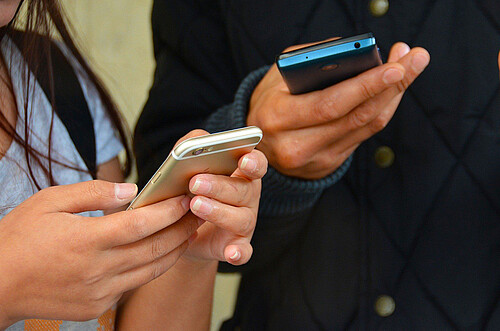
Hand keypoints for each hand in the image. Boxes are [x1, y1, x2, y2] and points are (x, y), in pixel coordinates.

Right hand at [0, 180, 199, 326]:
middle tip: (197, 214)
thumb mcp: (49, 202)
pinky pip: (134, 284)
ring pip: (151, 270)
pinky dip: (151, 267)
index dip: (168, 211)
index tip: (184, 199)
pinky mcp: (98, 306)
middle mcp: (98, 269)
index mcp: (87, 240)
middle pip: (155, 248)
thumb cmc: (19, 238)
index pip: (142, 224)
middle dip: (182, 230)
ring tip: (188, 233)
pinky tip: (159, 253)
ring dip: (174, 251)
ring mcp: (100, 292)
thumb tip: (130, 190)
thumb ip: (93, 193)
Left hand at [171, 130, 267, 265]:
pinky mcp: (236, 246)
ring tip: (195, 205)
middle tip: (195, 182)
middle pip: (244, 190)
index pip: (256, 164)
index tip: (243, 160)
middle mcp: (248, 198)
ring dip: (219, 212)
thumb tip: (198, 139)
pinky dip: (239, 253)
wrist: (181, 229)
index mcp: (241, 174)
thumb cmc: (189, 190)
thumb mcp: (187, 165)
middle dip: (220, 185)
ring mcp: (245, 223)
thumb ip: (191, 146)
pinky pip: (243, 251)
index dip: (253, 161)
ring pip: (241, 218)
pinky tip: (231, 253)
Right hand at [247, 40, 429, 178]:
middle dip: (391, 86)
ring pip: (366, 127)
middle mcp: (296, 145)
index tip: (394, 66)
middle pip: (356, 116)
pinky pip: (364, 136)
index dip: (365, 86)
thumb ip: (312, 60)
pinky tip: (392, 91)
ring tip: (409, 68)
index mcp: (278, 118)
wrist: (257, 144)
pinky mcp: (328, 164)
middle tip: (415, 59)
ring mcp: (314, 159)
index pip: (330, 104)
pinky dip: (381, 111)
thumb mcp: (278, 75)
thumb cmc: (270, 101)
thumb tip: (356, 52)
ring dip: (393, 96)